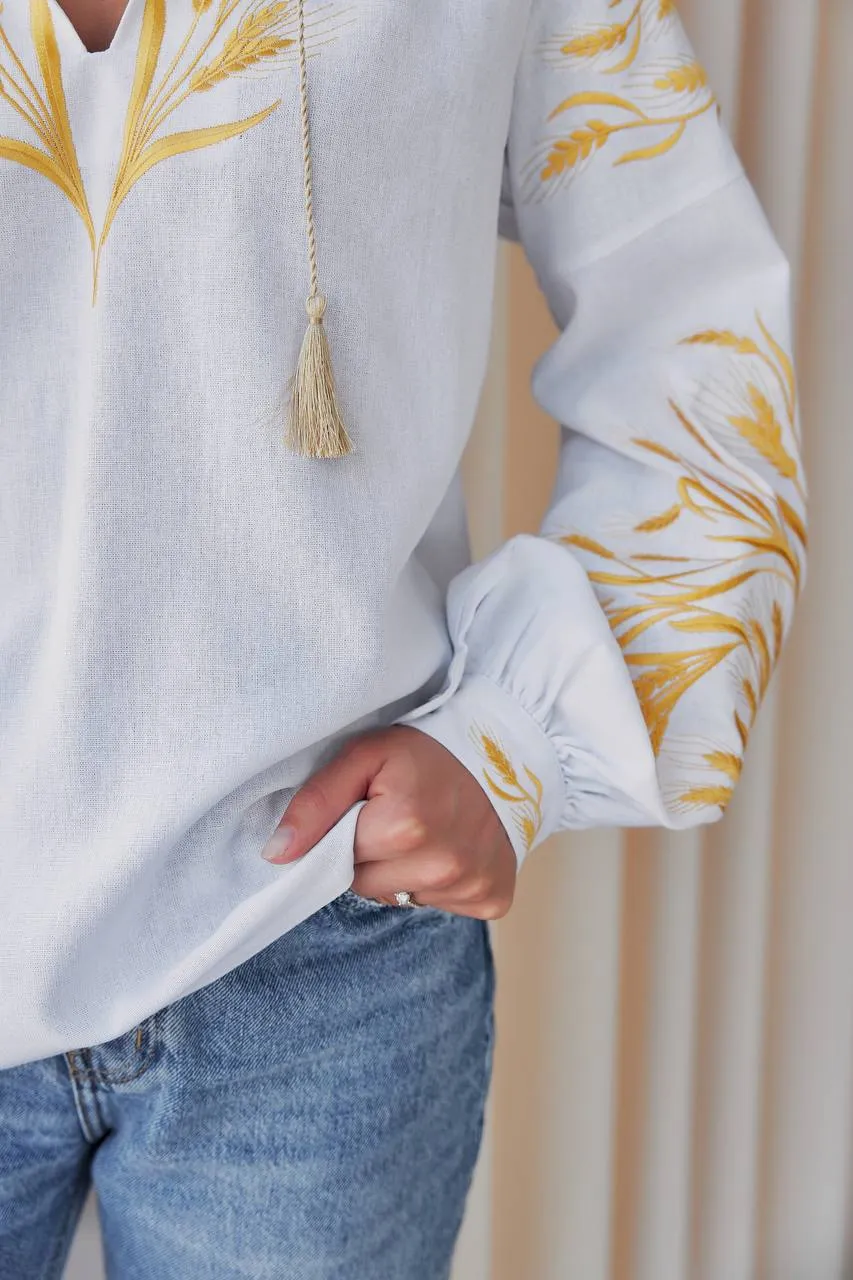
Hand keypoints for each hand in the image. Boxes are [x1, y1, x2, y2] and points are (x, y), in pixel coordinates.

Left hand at [261, 725, 516, 918]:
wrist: (509, 749)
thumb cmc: (431, 750)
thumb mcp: (366, 755)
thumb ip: (315, 802)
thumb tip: (277, 854)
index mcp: (403, 828)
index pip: (337, 861)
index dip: (347, 833)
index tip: (369, 809)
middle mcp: (440, 867)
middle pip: (367, 886)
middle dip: (372, 855)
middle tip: (397, 816)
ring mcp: (469, 887)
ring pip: (402, 898)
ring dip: (404, 870)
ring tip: (427, 829)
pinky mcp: (491, 900)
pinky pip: (440, 906)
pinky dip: (439, 882)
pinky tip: (451, 846)